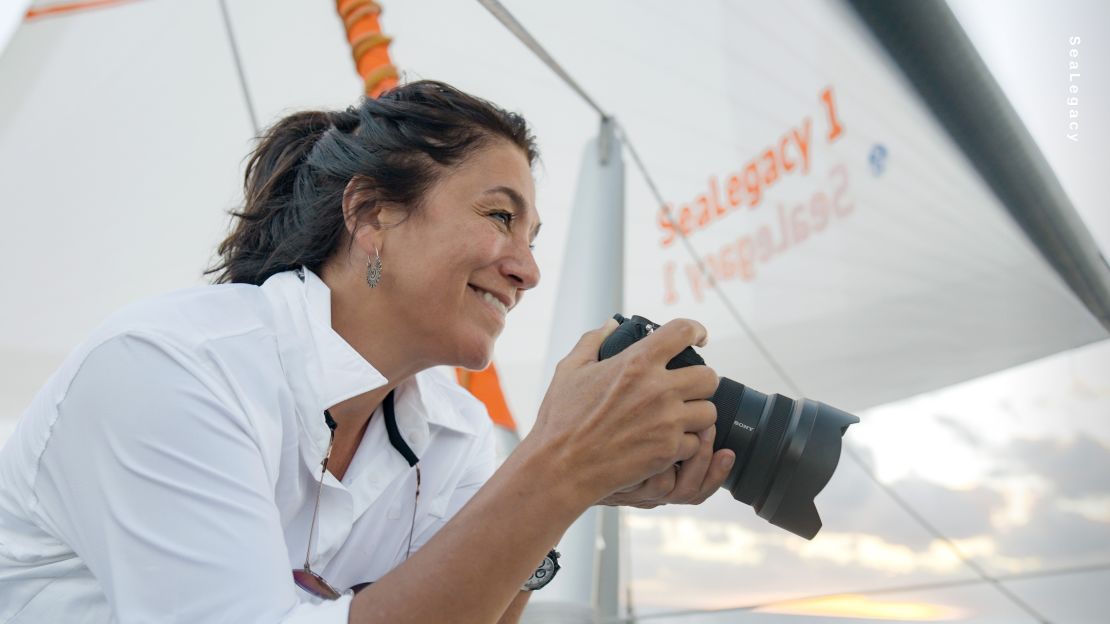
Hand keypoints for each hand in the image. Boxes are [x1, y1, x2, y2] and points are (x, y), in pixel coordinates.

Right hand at [525, 317, 719, 506]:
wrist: (561, 468)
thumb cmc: (561, 419)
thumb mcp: (569, 370)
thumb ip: (593, 341)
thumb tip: (612, 325)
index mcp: (636, 362)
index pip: (682, 332)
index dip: (696, 330)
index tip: (700, 337)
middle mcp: (658, 389)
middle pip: (709, 377)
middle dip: (700, 382)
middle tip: (687, 388)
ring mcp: (667, 422)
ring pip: (708, 412)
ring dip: (696, 415)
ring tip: (678, 418)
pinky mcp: (669, 451)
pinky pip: (695, 443)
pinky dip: (684, 444)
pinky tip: (666, 442)